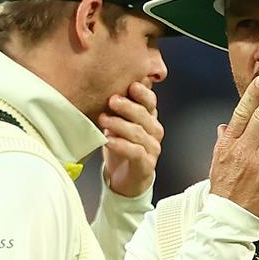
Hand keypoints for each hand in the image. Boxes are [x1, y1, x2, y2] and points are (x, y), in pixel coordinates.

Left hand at [98, 82, 163, 196]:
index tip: (131, 85)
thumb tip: (113, 81)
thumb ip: (119, 106)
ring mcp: (152, 148)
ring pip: (139, 133)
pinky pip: (135, 152)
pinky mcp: (146, 164)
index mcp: (149, 118)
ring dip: (120, 125)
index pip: (150, 101)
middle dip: (128, 106)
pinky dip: (122, 145)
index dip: (143, 93)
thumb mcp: (119, 123)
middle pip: (145, 115)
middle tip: (112, 100)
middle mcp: (154, 131)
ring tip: (104, 120)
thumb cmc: (121, 146)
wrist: (124, 178)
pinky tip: (109, 141)